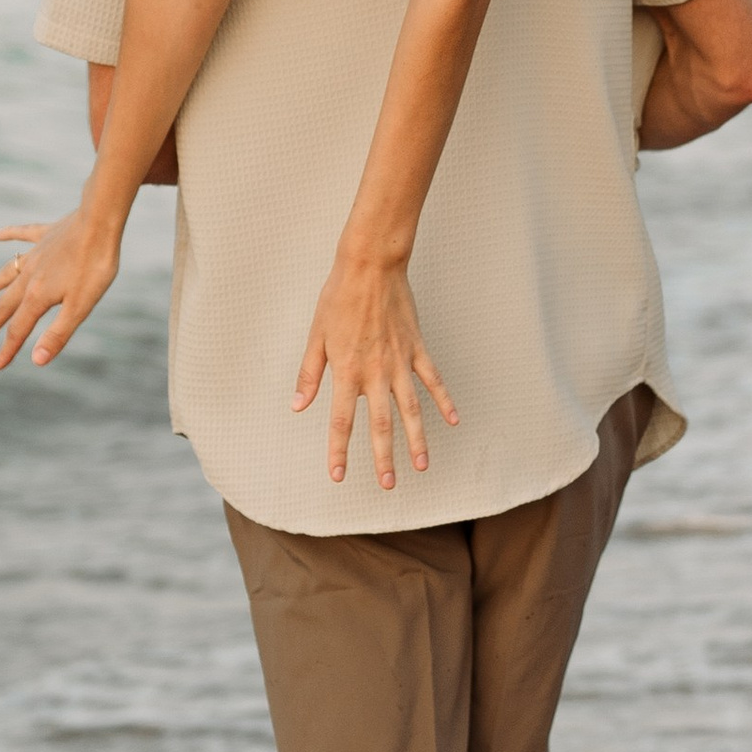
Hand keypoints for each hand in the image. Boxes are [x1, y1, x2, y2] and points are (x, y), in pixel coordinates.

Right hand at [0, 207, 121, 368]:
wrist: (100, 223)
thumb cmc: (94, 266)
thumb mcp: (81, 306)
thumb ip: (58, 333)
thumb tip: (36, 361)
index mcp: (38, 296)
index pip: (18, 329)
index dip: (7, 350)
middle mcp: (30, 276)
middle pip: (7, 304)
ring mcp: (36, 254)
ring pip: (6, 273)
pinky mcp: (46, 235)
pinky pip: (22, 235)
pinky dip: (8, 235)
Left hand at [294, 249, 459, 487]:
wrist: (370, 267)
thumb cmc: (338, 299)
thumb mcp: (316, 336)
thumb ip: (310, 373)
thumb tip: (298, 406)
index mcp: (347, 371)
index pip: (342, 421)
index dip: (339, 450)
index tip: (338, 475)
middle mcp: (375, 373)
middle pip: (381, 424)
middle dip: (384, 457)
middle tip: (387, 484)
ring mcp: (400, 362)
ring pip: (411, 409)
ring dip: (417, 440)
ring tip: (422, 465)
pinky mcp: (417, 349)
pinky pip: (434, 380)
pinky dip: (444, 401)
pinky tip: (452, 421)